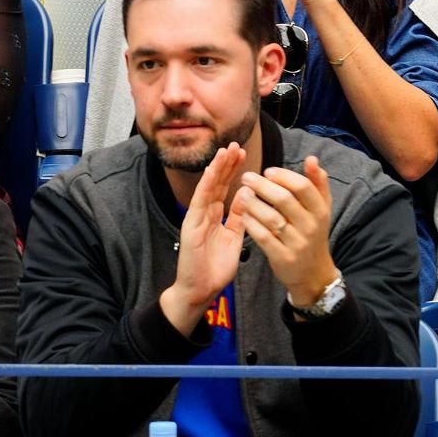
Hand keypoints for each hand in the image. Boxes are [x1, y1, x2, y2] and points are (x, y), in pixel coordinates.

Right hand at [159, 144, 247, 335]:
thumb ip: (238, 217)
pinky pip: (200, 200)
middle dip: (226, 164)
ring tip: (226, 150)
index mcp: (215, 216)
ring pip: (208, 187)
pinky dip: (207, 184)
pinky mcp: (191, 224)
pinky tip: (214, 170)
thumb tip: (246, 194)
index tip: (243, 154)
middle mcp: (205, 213)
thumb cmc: (215, 269)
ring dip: (217, 168)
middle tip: (236, 144)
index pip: (225, 189)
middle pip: (217, 183)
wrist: (199, 292)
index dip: (233, 171)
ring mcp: (196, 217)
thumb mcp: (233, 238)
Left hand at [232, 155, 336, 306]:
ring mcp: (297, 244)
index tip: (267, 171)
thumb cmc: (313, 232)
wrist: (313, 273)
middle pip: (284, 200)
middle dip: (262, 186)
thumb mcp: (321, 208)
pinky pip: (263, 237)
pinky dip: (252, 224)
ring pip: (271, 218)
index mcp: (320, 211)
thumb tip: (312, 158)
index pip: (302, 187)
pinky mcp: (283, 258)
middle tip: (247, 177)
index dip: (283, 176)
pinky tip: (243, 215)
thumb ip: (318, 183)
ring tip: (242, 194)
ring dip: (254, 203)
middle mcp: (311, 227)